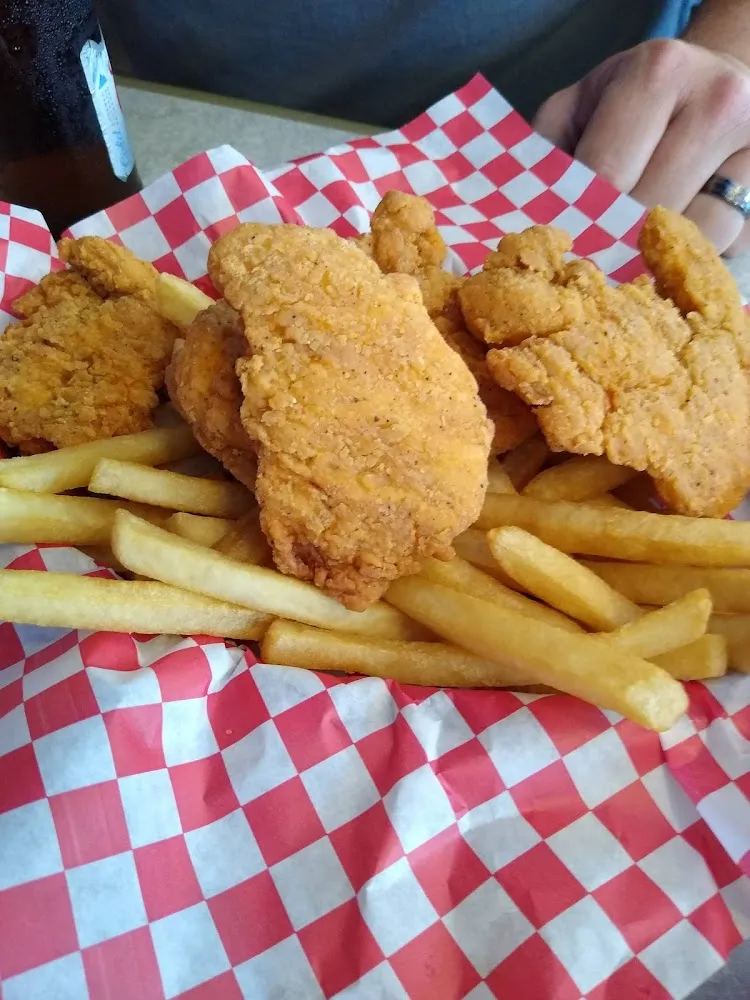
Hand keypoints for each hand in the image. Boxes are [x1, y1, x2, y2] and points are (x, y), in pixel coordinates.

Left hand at [534, 39, 749, 254]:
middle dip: (610, 247)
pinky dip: (687, 260)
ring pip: (693, 239)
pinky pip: (722, 248)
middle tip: (586, 268)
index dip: (577, 221)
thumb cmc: (630, 105)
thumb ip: (545, 155)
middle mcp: (718, 102)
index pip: (607, 175)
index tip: (559, 249)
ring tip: (624, 262)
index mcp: (658, 74)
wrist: (711, 85)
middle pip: (650, 213)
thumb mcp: (579, 108)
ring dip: (652, 260)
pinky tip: (665, 252)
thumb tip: (518, 222)